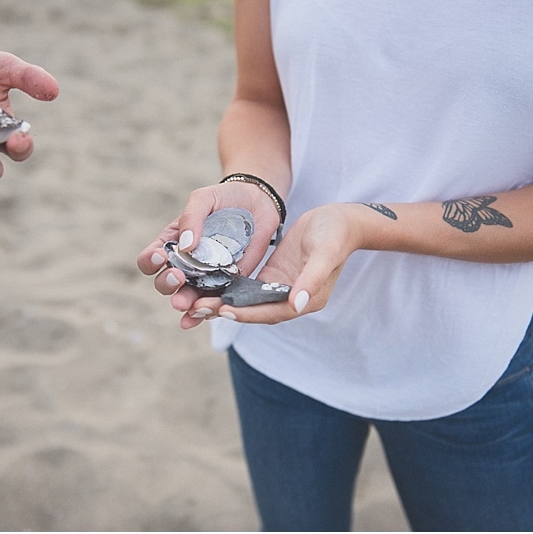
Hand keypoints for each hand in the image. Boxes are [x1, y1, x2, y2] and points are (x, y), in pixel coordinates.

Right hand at [137, 181, 283, 327]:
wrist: (258, 203)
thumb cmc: (224, 198)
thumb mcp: (204, 199)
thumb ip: (191, 217)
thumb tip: (186, 245)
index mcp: (171, 243)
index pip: (150, 259)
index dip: (150, 262)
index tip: (161, 258)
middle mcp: (185, 264)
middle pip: (164, 283)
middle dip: (167, 284)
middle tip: (179, 277)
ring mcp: (206, 276)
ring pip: (187, 297)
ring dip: (184, 303)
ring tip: (186, 304)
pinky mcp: (228, 283)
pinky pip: (215, 301)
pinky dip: (206, 312)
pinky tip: (201, 316)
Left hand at [159, 203, 363, 327]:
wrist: (342, 220)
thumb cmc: (336, 234)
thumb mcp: (325, 254)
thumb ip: (311, 280)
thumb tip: (295, 305)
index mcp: (304, 300)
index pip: (269, 312)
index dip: (245, 313)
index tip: (222, 311)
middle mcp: (289, 300)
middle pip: (252, 311)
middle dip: (223, 311)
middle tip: (194, 309)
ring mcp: (278, 289)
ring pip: (244, 301)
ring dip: (219, 302)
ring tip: (190, 301)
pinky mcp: (270, 276)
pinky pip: (244, 286)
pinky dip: (225, 288)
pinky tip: (202, 284)